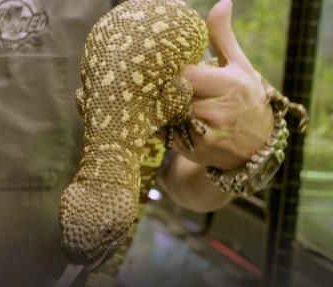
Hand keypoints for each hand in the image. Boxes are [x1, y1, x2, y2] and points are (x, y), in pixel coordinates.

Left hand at [178, 0, 272, 170]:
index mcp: (228, 84)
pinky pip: (167, 132)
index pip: (183, 74)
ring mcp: (205, 132)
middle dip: (163, 89)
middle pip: (172, 93)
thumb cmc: (244, 97)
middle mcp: (217, 109)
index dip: (170, 71)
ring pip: (167, 113)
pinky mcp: (194, 148)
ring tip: (162, 102)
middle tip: (155, 84)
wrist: (255, 146)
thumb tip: (222, 2)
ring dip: (161, 107)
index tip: (164, 68)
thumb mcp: (238, 66)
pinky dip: (164, 125)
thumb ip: (222, 37)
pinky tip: (168, 121)